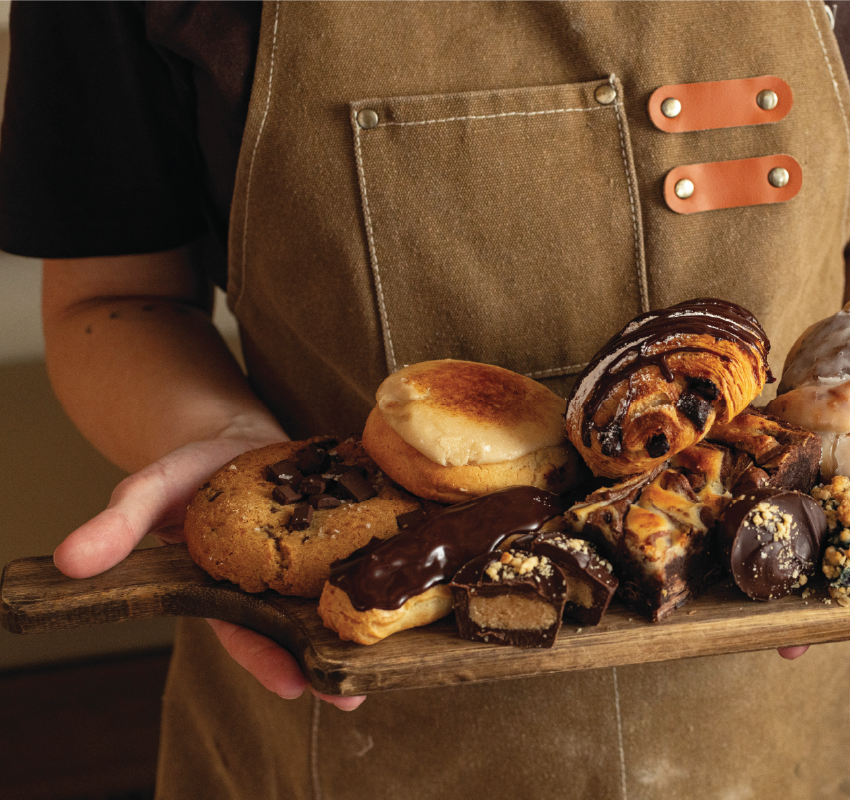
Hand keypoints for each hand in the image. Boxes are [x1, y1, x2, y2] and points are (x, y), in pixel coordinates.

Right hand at [53, 427, 364, 710]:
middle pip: (301, 632)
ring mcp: (313, 561)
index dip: (266, 661)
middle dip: (325, 663)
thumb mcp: (148, 490)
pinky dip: (386, 568)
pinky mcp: (346, 531)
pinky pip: (368, 555)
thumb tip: (69, 561)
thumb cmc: (188, 471)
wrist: (232, 436)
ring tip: (392, 655)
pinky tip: (411, 576)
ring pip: (338, 603)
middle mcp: (274, 585)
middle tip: (353, 692)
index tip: (294, 685)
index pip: (244, 635)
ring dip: (363, 627)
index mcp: (225, 590)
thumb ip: (118, 525)